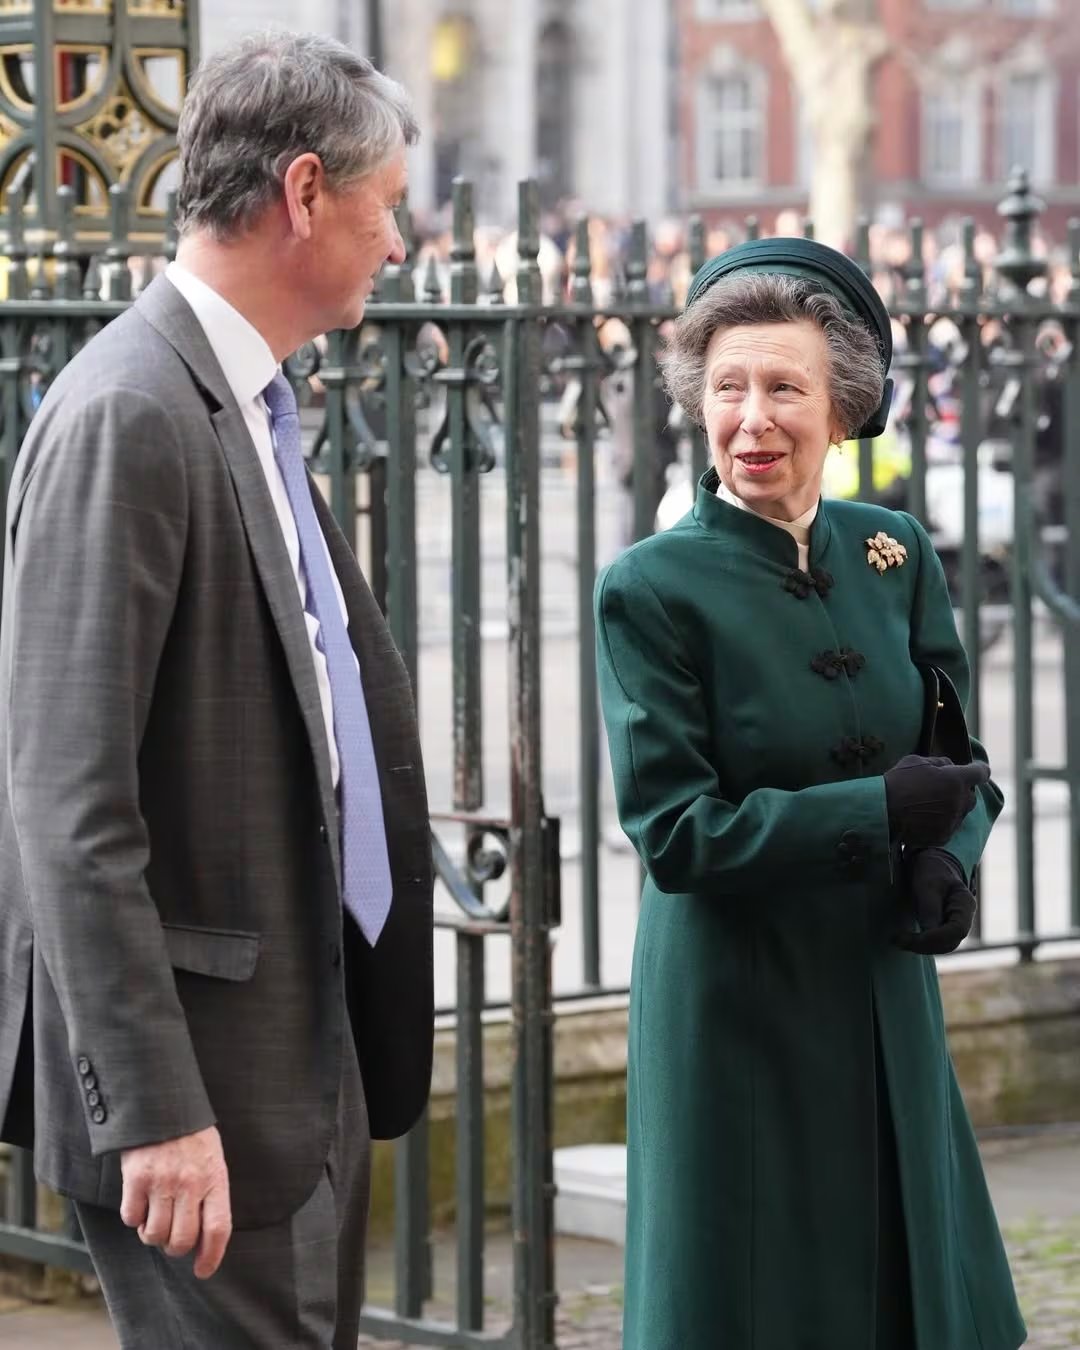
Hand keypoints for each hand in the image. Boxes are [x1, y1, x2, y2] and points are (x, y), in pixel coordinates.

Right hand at [120, 1125, 231, 1278]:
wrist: (163, 1103)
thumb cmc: (191, 1137)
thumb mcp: (212, 1160)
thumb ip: (211, 1195)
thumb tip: (204, 1240)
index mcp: (215, 1178)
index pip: (218, 1229)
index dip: (211, 1257)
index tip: (203, 1271)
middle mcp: (190, 1183)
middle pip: (182, 1240)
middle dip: (175, 1247)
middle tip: (171, 1237)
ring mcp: (162, 1181)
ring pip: (154, 1234)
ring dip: (152, 1234)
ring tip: (154, 1216)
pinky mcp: (136, 1178)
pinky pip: (130, 1218)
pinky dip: (132, 1218)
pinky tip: (138, 1202)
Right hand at [883, 755, 990, 848]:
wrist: (882, 811)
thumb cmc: (898, 781)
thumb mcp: (917, 761)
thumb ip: (940, 762)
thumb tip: (950, 767)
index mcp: (956, 779)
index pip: (980, 773)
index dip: (980, 770)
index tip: (979, 770)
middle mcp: (960, 801)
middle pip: (971, 796)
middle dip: (961, 791)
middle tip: (943, 789)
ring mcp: (953, 821)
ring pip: (960, 813)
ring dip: (952, 807)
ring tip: (931, 805)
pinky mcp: (943, 836)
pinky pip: (949, 827)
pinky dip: (941, 822)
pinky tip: (924, 818)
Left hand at [894, 848, 975, 955]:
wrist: (930, 864)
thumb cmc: (931, 870)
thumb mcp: (928, 884)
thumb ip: (930, 908)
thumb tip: (927, 933)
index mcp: (964, 904)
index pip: (957, 930)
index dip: (935, 938)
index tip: (911, 938)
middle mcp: (963, 918)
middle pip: (950, 942)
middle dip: (924, 945)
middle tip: (897, 940)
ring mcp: (954, 924)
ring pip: (942, 945)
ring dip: (920, 947)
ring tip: (897, 940)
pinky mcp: (942, 927)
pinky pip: (934, 941)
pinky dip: (920, 944)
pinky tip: (904, 939)